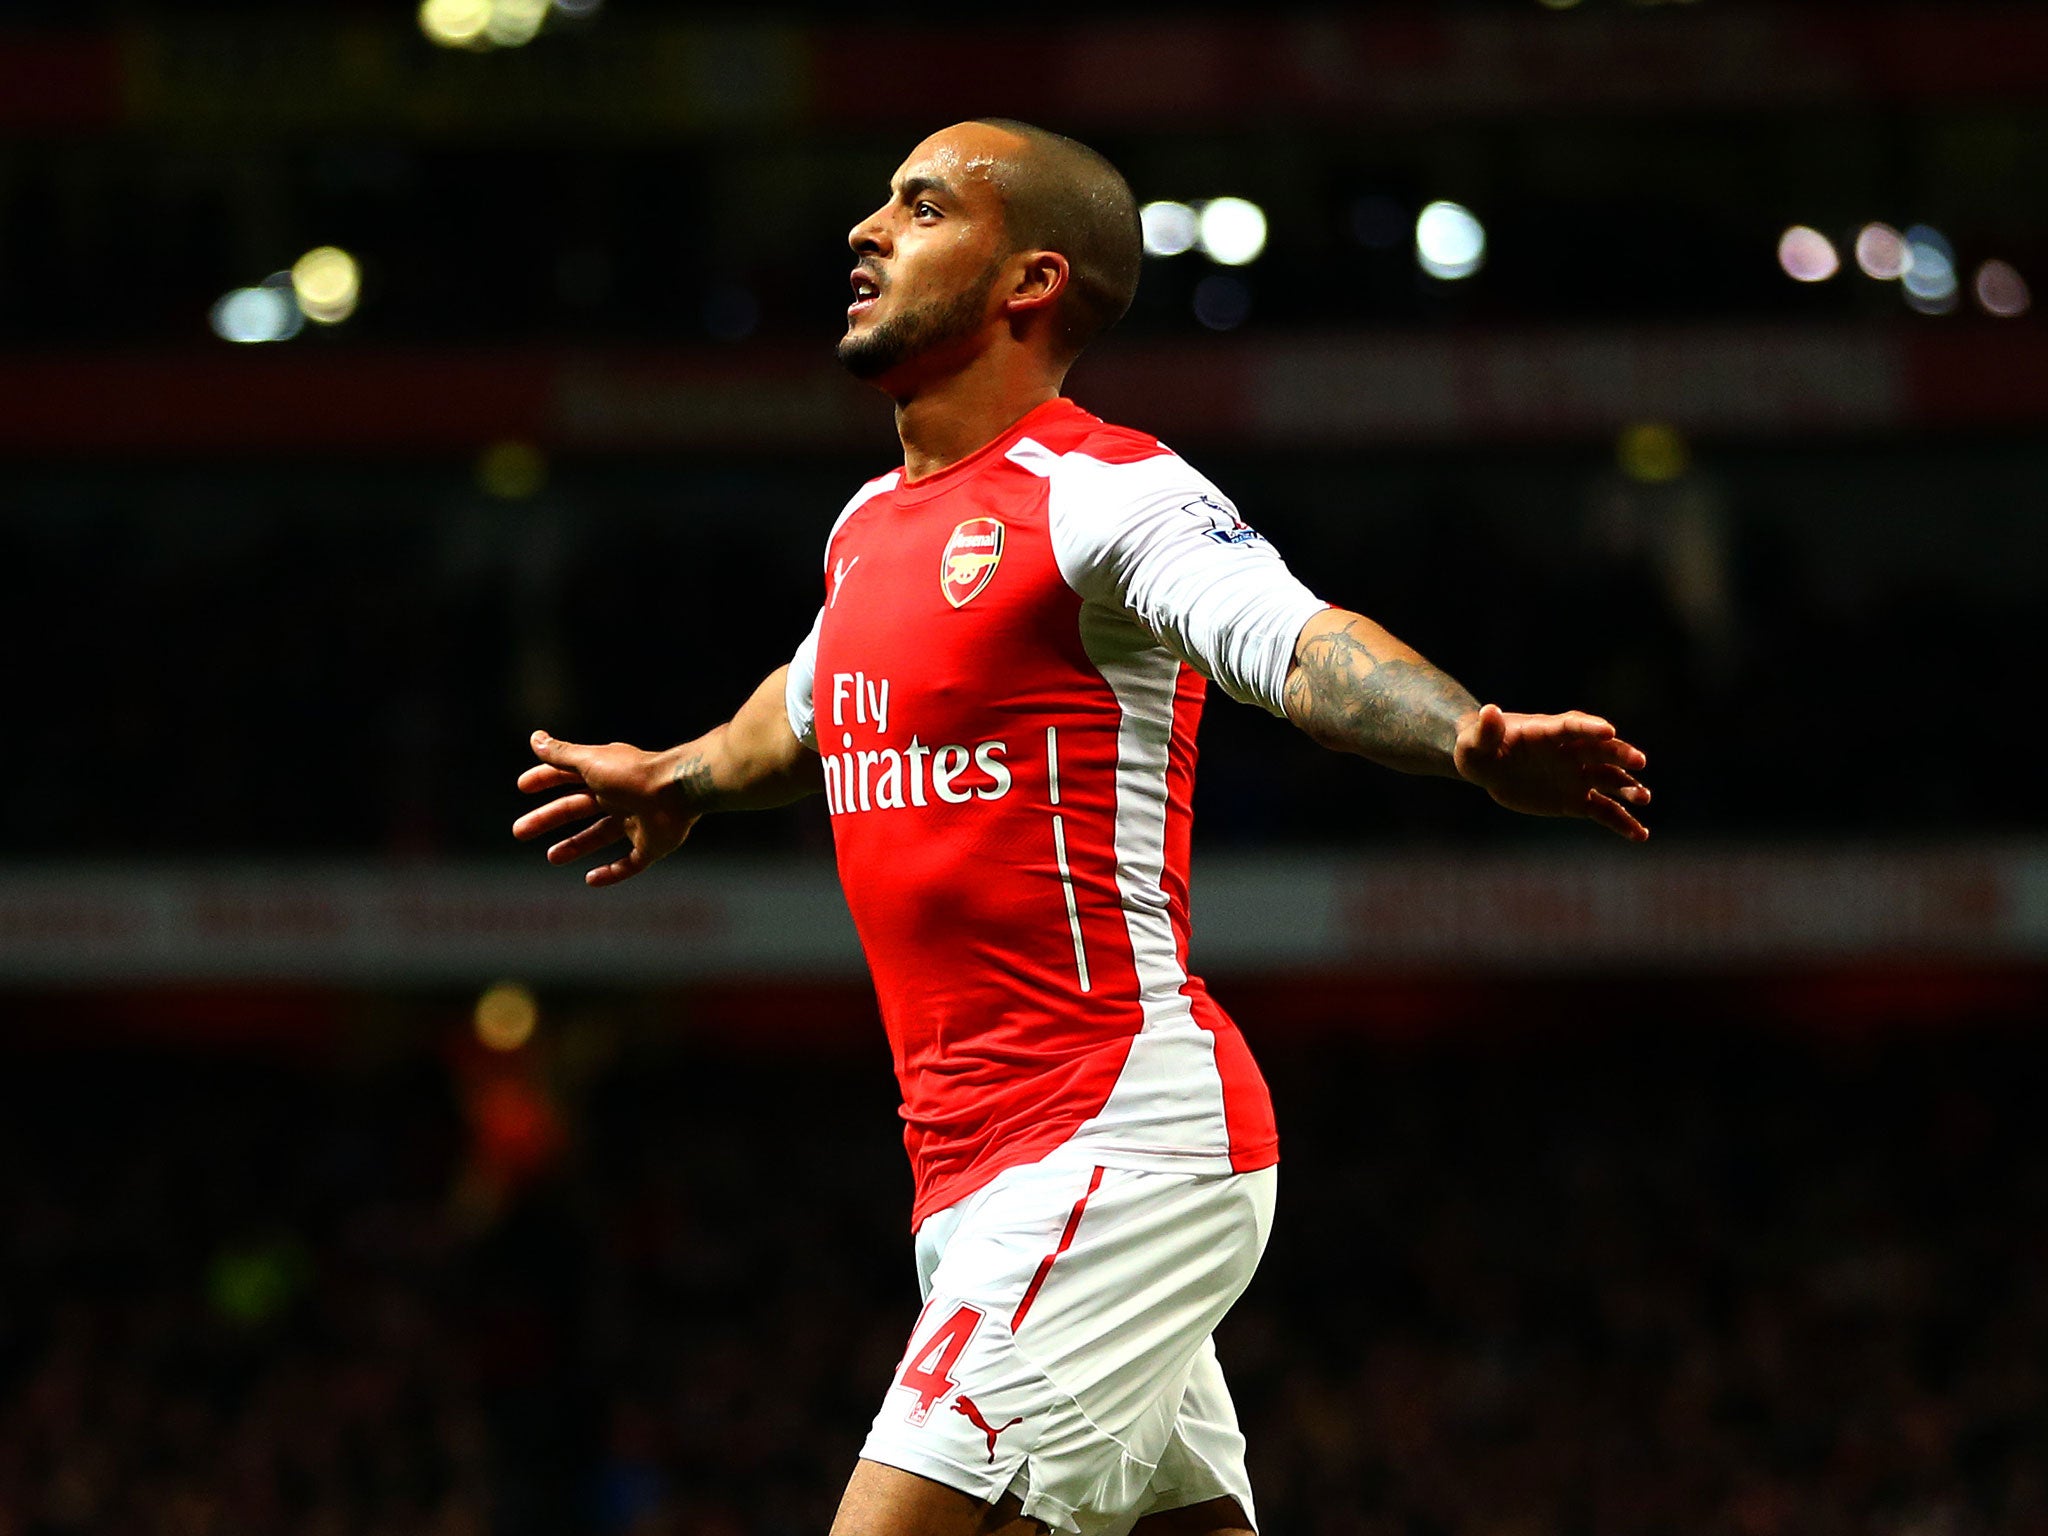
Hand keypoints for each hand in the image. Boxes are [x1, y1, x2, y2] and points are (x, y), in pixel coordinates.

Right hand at [512, 730, 699, 886]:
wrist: (677, 792)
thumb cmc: (632, 774)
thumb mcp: (590, 762)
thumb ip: (562, 754)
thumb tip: (535, 738)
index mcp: (605, 773)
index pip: (569, 776)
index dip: (545, 780)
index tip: (523, 787)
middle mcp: (620, 796)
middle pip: (578, 809)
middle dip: (549, 818)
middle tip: (519, 831)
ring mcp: (637, 821)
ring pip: (601, 836)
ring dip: (576, 845)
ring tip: (552, 857)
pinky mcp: (652, 845)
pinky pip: (630, 863)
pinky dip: (612, 872)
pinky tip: (591, 879)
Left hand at [1453, 705, 1650, 841]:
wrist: (1488, 767)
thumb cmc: (1479, 748)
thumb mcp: (1475, 742)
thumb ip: (1485, 730)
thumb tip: (1488, 711)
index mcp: (1547, 732)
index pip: (1572, 726)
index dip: (1589, 728)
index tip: (1608, 731)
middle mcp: (1569, 752)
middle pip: (1601, 750)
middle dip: (1620, 754)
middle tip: (1640, 762)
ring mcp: (1576, 776)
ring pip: (1609, 780)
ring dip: (1628, 787)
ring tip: (1644, 798)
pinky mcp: (1576, 800)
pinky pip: (1604, 811)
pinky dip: (1622, 822)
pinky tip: (1640, 835)